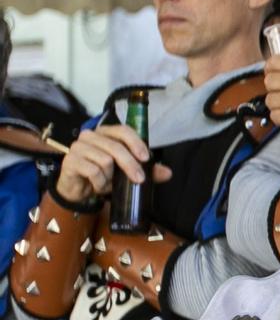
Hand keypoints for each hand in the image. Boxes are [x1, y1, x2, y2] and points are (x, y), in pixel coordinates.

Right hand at [55, 124, 170, 204]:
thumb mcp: (126, 172)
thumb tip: (168, 172)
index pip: (123, 130)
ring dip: (110, 177)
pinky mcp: (70, 161)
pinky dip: (99, 182)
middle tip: (139, 179)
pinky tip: (98, 186)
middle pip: (116, 147)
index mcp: (105, 133)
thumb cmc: (102, 175)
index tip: (145, 158)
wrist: (78, 189)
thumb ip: (147, 170)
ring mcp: (78, 147)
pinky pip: (92, 171)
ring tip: (108, 182)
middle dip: (130, 165)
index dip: (136, 142)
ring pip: (105, 160)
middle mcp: (90, 136)